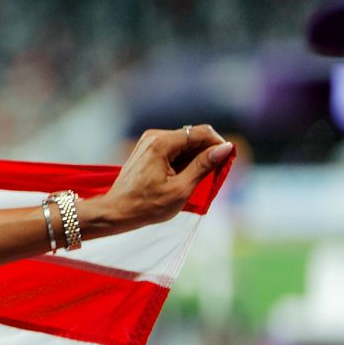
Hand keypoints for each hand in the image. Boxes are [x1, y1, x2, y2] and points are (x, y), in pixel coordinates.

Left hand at [94, 124, 234, 234]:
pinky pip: (174, 148)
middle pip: (193, 136)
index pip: (201, 132)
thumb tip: (226, 147)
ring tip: (194, 180)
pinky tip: (183, 177)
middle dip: (207, 152)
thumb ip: (204, 166)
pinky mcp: (148, 149)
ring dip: (196, 158)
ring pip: (185, 142)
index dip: (218, 145)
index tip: (226, 162)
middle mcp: (154, 136)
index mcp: (161, 143)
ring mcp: (149, 141)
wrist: (117, 211)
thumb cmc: (147, 205)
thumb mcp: (181, 188)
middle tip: (211, 176)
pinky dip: (184, 160)